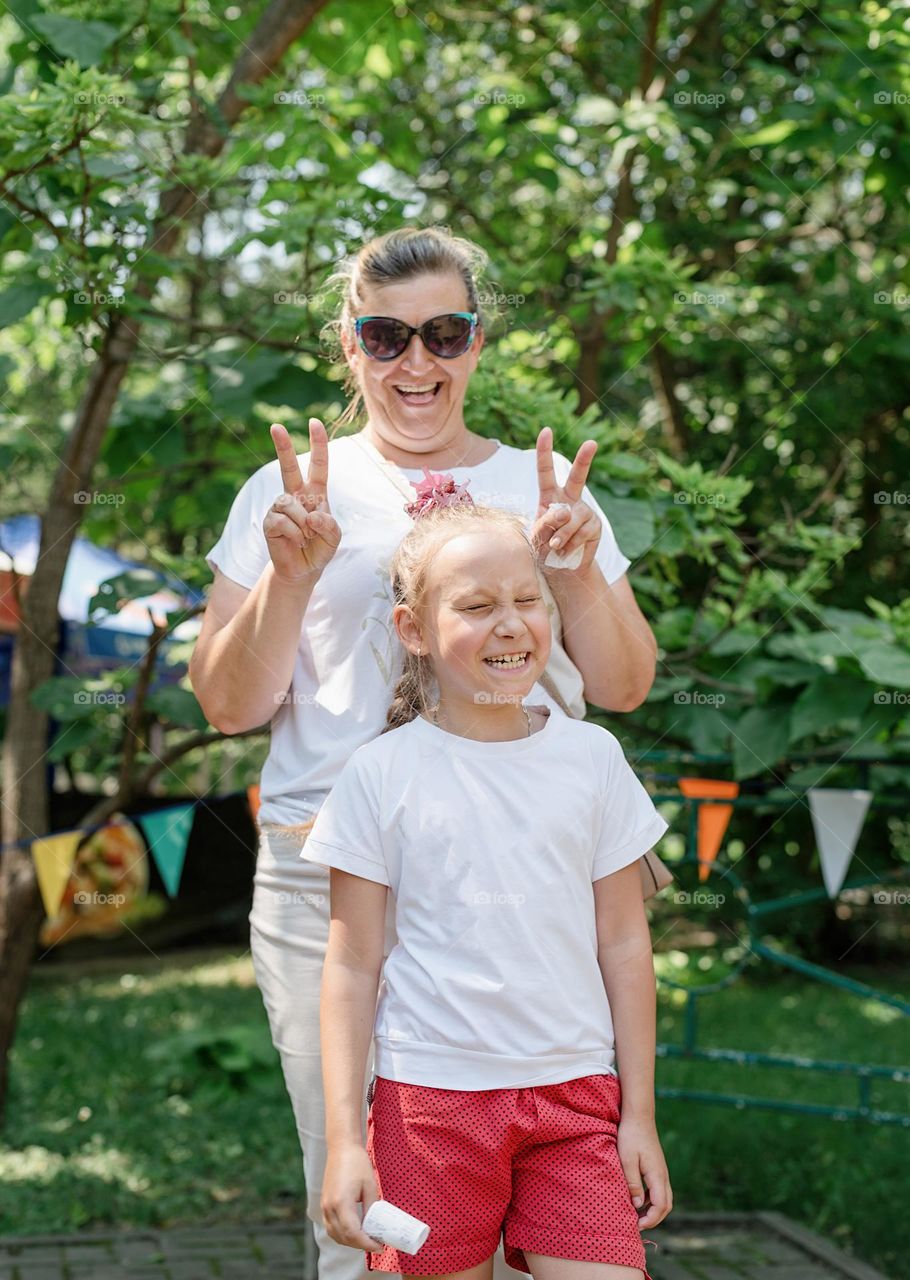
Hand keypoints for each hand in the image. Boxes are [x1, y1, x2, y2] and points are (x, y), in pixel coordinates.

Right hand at [263, 419, 340, 581]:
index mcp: (315, 493)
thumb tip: (311, 515)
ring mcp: (280, 507)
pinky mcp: (270, 521)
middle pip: (289, 467)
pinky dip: (294, 534)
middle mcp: (296, 495)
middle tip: (276, 426)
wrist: (303, 570)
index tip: (314, 422)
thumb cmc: (319, 549)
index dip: (318, 444)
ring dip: (302, 524)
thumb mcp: (334, 538)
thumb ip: (329, 525)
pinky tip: (295, 541)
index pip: (318, 465)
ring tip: (305, 537)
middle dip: (283, 446)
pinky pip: (283, 521)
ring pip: (290, 504)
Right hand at [321, 1142, 383, 1251]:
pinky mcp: (323, 1204)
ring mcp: (324, 1206)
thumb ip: (372, 1207)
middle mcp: (329, 1208)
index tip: (379, 1247)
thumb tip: (376, 1226)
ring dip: (350, 1242)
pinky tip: (352, 1233)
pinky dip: (341, 1235)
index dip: (366, 1244)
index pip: (353, 1233)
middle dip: (360, 1245)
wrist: (341, 1147)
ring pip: (335, 1235)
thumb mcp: (370, 1185)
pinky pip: (330, 1227)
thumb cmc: (357, 1163)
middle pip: (344, 1237)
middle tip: (376, 1244)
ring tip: (366, 1240)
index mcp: (341, 1203)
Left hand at [530, 426, 601, 574]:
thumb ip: (545, 522)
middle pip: (577, 477)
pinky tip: (567, 550)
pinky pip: (581, 532)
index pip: (545, 471)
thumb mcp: (536, 536)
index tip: (546, 431)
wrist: (561, 569)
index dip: (544, 451)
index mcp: (550, 496)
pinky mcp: (595, 525)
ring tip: (556, 546)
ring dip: (562, 535)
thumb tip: (566, 511)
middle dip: (584, 459)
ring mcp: (584, 510)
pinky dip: (571, 544)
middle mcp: (569, 499)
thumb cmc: (544, 549)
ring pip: (573, 517)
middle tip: (592, 443)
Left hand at [617, 1114, 672, 1230]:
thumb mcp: (627, 1160)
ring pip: (665, 1198)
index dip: (651, 1219)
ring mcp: (662, 1171)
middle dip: (654, 1219)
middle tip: (637, 1226)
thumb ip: (632, 1183)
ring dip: (654, 1210)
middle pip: (666, 1205)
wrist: (639, 1116)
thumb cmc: (630, 1136)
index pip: (660, 1205)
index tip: (637, 1226)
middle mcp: (663, 1175)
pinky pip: (660, 1190)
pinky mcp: (657, 1167)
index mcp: (657, 1175)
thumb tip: (637, 1205)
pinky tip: (639, 1200)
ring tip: (638, 1216)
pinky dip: (653, 1200)